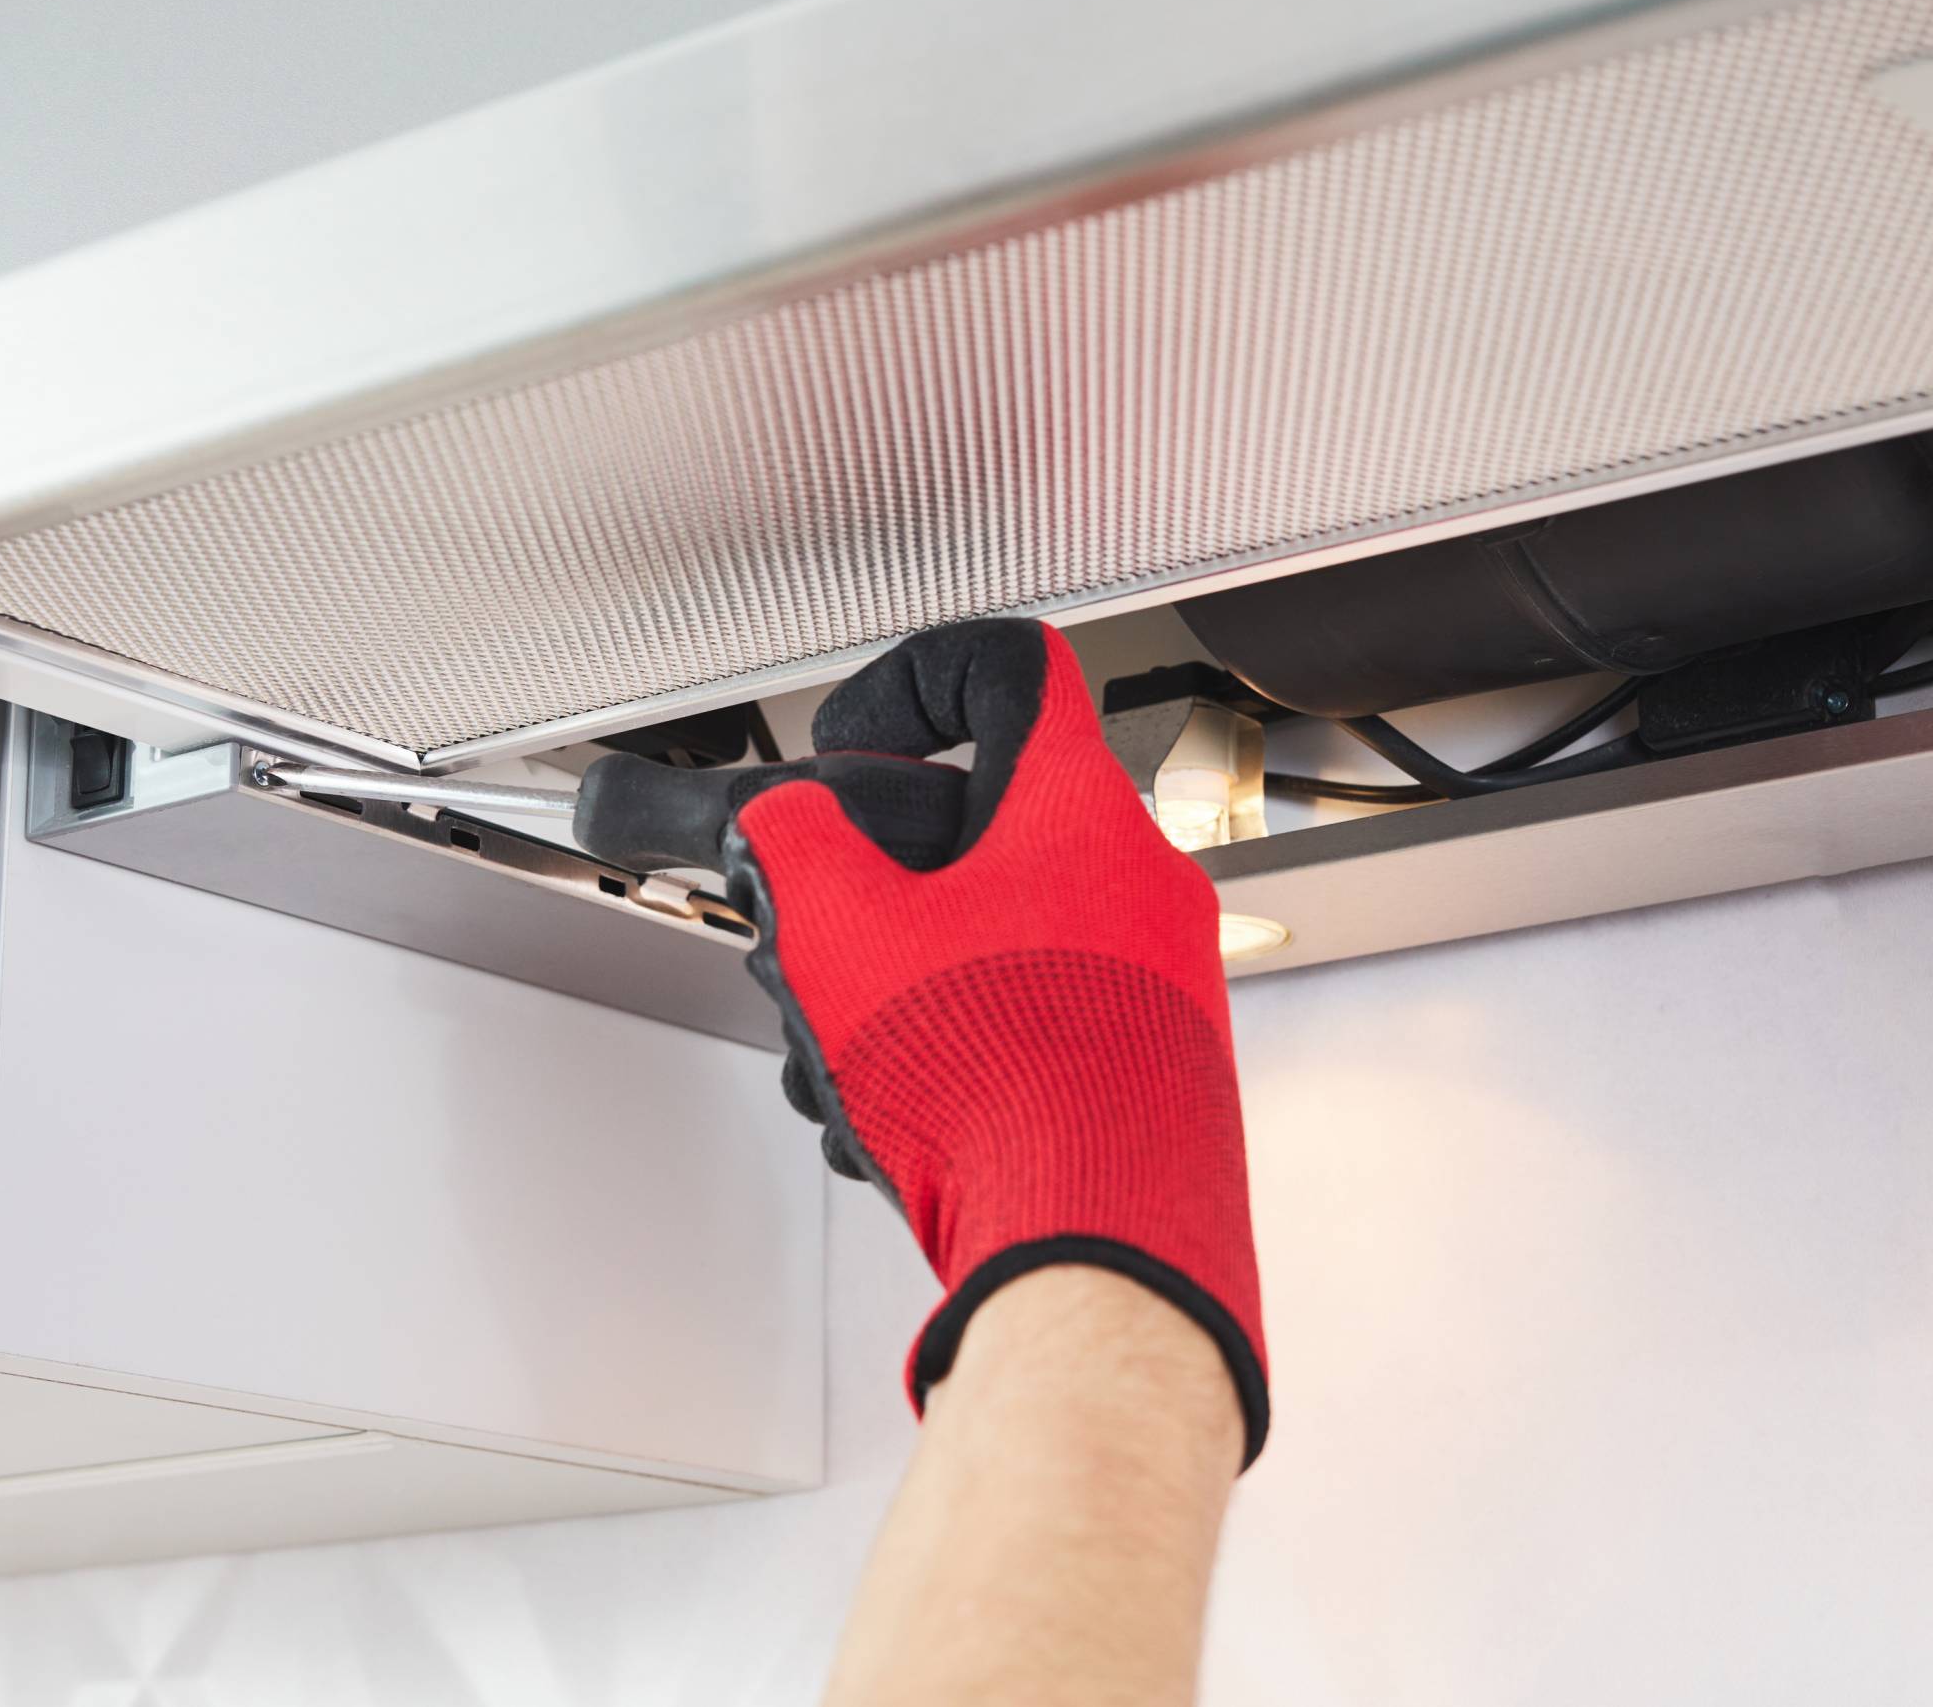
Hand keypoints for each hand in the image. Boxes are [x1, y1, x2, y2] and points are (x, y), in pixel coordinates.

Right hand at [722, 620, 1267, 1464]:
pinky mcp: (1145, 1075)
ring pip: (989, 940)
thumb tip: (778, 819)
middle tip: (807, 933)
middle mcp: (1139, 885)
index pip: (1006, 669)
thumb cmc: (1004, 1094)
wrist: (1097, 1263)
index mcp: (1077, 812)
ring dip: (895, 984)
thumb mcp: (837, 932)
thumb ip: (788, 841)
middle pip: (973, 828)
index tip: (847, 735)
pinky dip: (950, 1051)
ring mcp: (1154, 985)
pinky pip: (1027, 1025)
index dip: (906, 679)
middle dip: (863, 886)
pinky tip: (898, 1115)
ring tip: (847, 1054)